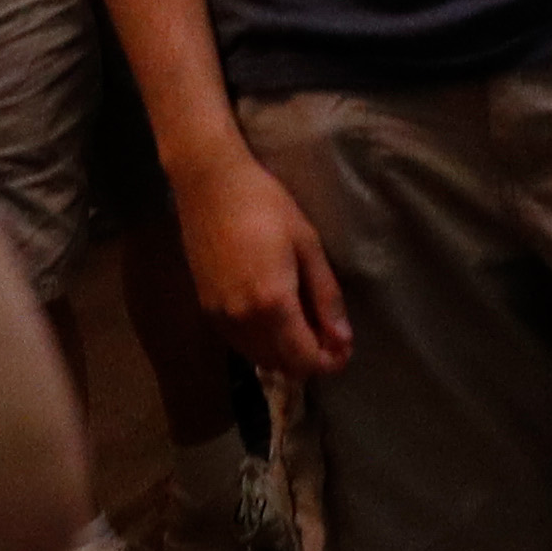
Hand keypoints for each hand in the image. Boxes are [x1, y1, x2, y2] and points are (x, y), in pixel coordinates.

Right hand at [172, 142, 353, 376]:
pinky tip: (274, 317)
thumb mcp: (307, 245)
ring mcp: (220, 317)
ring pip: (259, 358)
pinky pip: (240, 343)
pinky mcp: (207, 309)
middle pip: (282, 366)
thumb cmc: (265, 205)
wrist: (209, 185)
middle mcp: (243, 320)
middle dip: (309, 359)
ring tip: (303, 324)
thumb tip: (342, 338)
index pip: (304, 360)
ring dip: (285, 354)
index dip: (329, 362)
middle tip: (328, 333)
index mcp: (273, 304)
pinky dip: (262, 343)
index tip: (344, 347)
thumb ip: (326, 296)